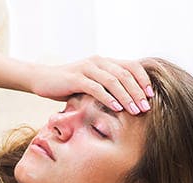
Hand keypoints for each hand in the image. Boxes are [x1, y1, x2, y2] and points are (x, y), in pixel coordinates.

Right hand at [30, 56, 153, 113]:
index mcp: (104, 62)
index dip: (143, 80)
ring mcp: (87, 68)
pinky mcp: (76, 78)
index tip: (150, 96)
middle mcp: (98, 61)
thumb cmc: (66, 85)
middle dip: (138, 92)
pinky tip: (116, 108)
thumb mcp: (89, 85)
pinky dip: (108, 98)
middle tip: (146, 107)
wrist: (41, 80)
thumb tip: (123, 103)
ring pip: (113, 81)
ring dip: (126, 97)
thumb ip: (104, 88)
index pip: (131, 67)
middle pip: (125, 75)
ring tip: (135, 110)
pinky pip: (97, 88)